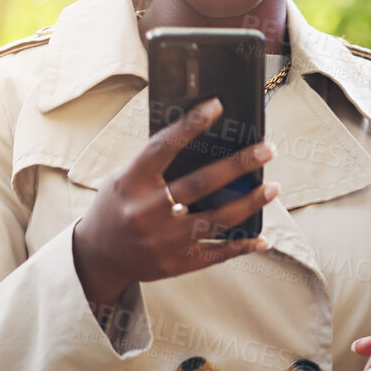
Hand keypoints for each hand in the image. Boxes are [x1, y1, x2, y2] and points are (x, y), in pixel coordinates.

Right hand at [72, 98, 279, 308]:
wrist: (97, 258)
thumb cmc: (117, 208)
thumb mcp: (124, 180)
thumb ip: (155, 164)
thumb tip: (202, 138)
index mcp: (130, 183)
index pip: (163, 147)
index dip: (190, 125)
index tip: (217, 106)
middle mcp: (146, 212)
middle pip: (200, 184)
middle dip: (238, 165)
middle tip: (267, 150)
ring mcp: (162, 241)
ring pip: (215, 219)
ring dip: (249, 203)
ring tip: (273, 188)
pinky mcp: (175, 265)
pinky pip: (216, 254)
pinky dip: (242, 246)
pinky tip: (262, 238)